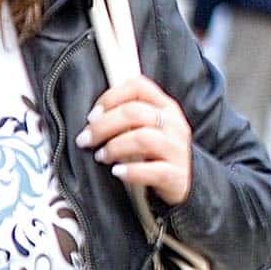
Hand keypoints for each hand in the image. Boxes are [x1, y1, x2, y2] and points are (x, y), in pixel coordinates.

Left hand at [78, 75, 193, 207]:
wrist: (185, 182)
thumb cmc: (155, 152)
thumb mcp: (146, 127)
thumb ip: (126, 116)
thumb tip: (92, 118)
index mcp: (165, 106)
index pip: (138, 86)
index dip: (110, 97)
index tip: (92, 115)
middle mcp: (174, 123)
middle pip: (134, 113)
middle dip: (102, 126)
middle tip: (85, 140)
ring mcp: (178, 149)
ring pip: (143, 139)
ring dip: (114, 147)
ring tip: (101, 156)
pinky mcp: (178, 175)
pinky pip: (154, 170)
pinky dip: (131, 171)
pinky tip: (117, 172)